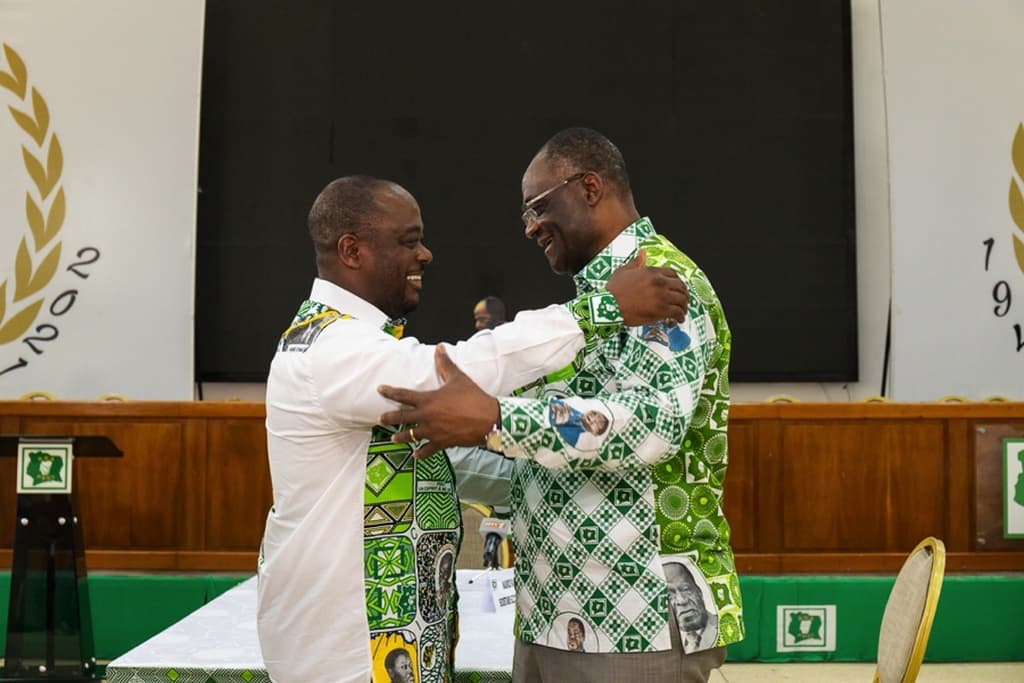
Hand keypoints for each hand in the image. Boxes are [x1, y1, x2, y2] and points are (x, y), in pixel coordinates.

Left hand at [378, 346, 499, 459]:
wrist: (488, 419)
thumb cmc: (473, 397)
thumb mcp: (458, 378)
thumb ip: (445, 364)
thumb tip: (439, 347)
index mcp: (428, 400)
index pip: (403, 395)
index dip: (390, 392)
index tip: (380, 390)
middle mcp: (427, 417)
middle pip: (401, 418)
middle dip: (389, 419)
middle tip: (380, 420)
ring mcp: (433, 431)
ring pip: (411, 436)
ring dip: (401, 438)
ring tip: (393, 439)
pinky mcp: (442, 443)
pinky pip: (427, 450)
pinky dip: (421, 453)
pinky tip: (416, 455)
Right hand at [606, 249, 688, 325]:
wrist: (609, 306)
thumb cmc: (613, 290)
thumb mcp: (623, 271)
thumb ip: (636, 262)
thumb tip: (643, 252)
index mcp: (651, 272)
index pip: (672, 274)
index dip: (677, 281)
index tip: (677, 287)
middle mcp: (659, 282)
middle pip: (680, 286)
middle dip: (684, 294)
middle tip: (683, 300)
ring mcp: (661, 296)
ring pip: (681, 299)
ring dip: (684, 306)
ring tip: (682, 311)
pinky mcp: (661, 310)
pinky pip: (677, 312)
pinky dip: (680, 316)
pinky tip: (679, 320)